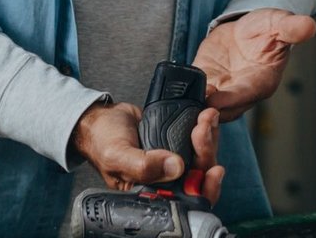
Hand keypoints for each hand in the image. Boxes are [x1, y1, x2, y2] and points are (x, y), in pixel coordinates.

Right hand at [71, 99, 225, 202]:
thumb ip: (143, 166)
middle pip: (200, 175)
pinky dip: (206, 128)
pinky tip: (205, 114)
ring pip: (203, 156)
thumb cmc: (102, 141)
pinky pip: (198, 140)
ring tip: (206, 116)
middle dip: (207, 152)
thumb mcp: (116, 156)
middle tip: (202, 129)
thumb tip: (175, 167)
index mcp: (152, 192)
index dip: (204, 188)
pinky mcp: (178, 143)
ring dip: (209, 137)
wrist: (102, 118)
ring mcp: (173, 161)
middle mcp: (165, 180)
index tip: (213, 170)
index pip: (186, 200)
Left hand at [192, 9, 315, 120]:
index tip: (214, 96)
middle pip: (224, 109)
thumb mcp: (278, 22)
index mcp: (262, 82)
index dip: (231, 97)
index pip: (246, 94)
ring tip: (182, 100)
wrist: (246, 28)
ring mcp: (222, 91)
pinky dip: (183, 97)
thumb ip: (291, 27)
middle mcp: (242, 93)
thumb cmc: (265, 28)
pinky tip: (174, 93)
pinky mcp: (204, 85)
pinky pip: (193, 95)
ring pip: (207, 107)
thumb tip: (309, 25)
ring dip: (194, 106)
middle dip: (208, 109)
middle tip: (193, 103)